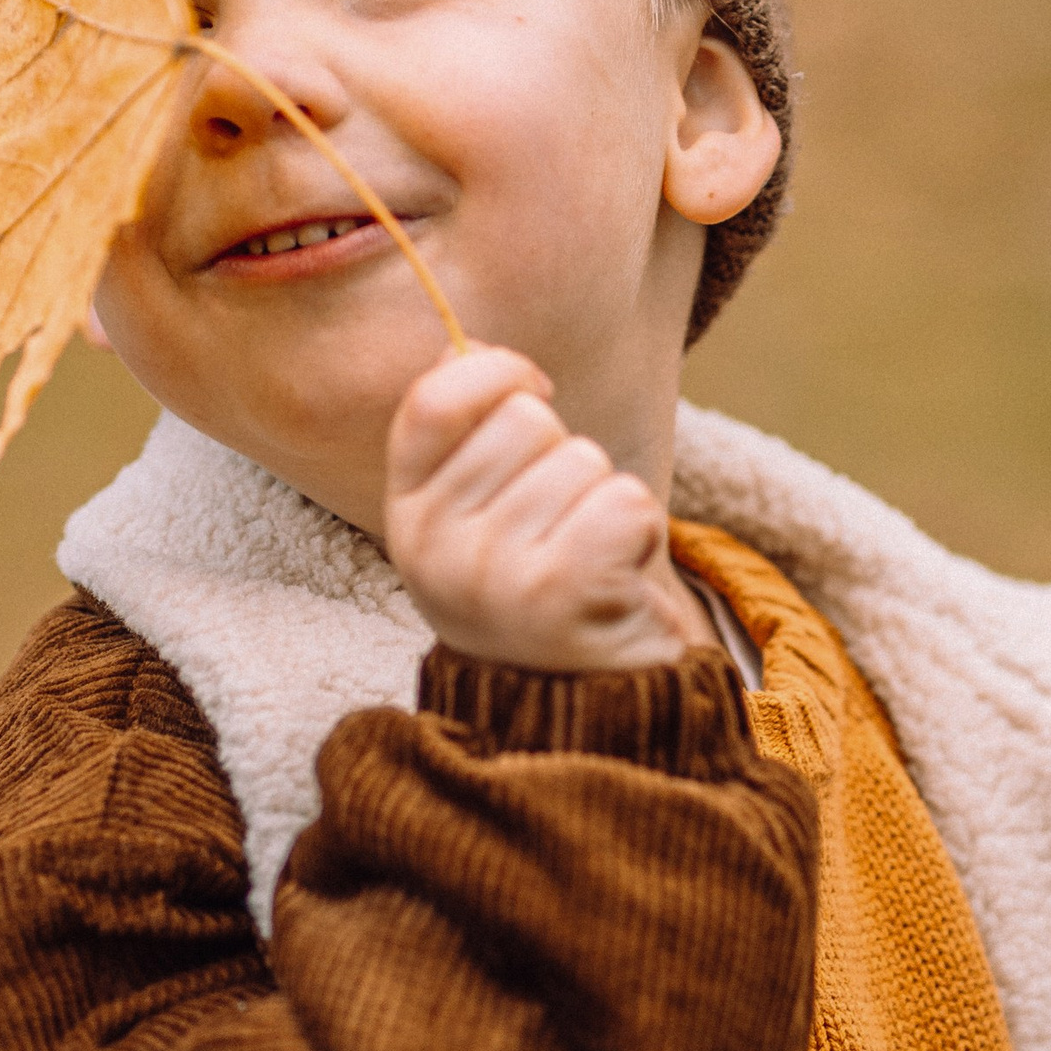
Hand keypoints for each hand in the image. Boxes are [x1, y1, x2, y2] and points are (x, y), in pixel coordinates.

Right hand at [385, 347, 706, 673]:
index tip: (534, 389)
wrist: (580, 708)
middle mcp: (436, 547)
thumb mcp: (474, 517)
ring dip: (607, 503)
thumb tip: (464, 342)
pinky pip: (626, 500)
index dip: (496, 371)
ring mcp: (493, 573)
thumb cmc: (536, 587)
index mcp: (407, 517)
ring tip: (590, 561)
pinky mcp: (561, 590)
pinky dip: (642, 532)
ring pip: (582, 459)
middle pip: (527, 418)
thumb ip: (466, 436)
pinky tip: (619, 579)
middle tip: (562, 529)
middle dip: (565, 457)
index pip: (436, 398)